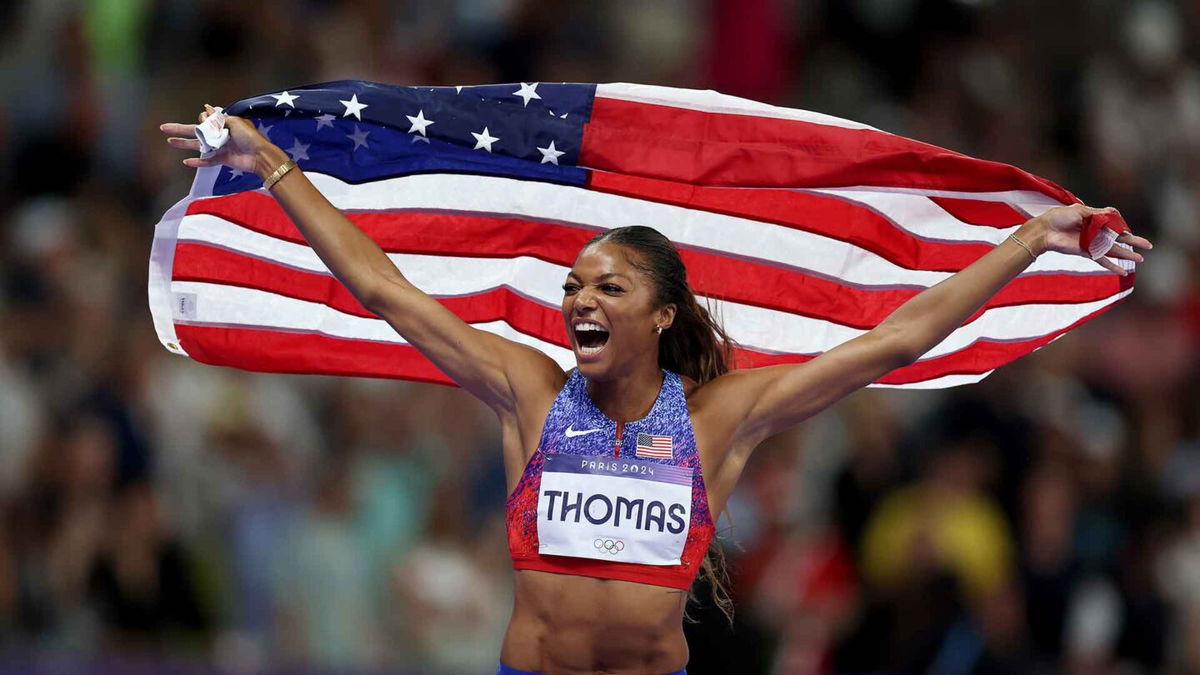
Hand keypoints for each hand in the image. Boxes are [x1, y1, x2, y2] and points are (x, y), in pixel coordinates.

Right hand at [159, 104, 269, 174]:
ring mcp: (220, 148)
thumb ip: (219, 118)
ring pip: (198, 145)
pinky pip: (207, 161)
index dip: (202, 119)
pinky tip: (186, 161)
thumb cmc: (250, 137)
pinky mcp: (223, 159)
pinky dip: (198, 162)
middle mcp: (220, 135)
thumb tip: (207, 108)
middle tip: (163, 127)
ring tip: (170, 141)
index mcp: (223, 124)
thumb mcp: (235, 122)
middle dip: (180, 129)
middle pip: (196, 132)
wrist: (260, 156)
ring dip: (184, 143)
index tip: (205, 119)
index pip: (205, 120)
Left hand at [1026, 204, 1151, 275]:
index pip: (1114, 224)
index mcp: (1095, 220)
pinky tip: (1123, 272)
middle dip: (1134, 242)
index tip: (1129, 230)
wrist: (1044, 230)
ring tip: (1141, 260)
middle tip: (1149, 246)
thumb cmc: (1059, 217)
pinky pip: (1102, 261)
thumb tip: (1115, 213)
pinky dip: (1112, 266)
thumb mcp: (1080, 210)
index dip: (1123, 227)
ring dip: (1127, 255)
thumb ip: (1097, 214)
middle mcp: (1095, 232)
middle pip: (1119, 238)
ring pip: (1114, 250)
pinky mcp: (1086, 253)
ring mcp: (1092, 244)